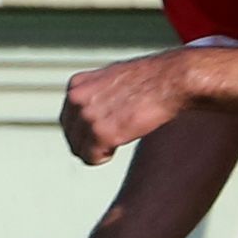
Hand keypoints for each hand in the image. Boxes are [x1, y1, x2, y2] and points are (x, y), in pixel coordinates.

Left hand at [60, 50, 198, 165]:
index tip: (99, 134)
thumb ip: (96, 94)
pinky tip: (116, 148)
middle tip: (106, 144)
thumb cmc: (148, 80)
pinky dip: (102, 157)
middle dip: (87, 143)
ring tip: (114, 144)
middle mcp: (76, 99)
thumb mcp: (111, 79)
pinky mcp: (101, 134)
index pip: (68, 119)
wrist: (169, 81)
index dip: (84, 130)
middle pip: (71, 136)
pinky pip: (91, 157)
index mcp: (76, 84)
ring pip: (79, 149)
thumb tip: (96, 110)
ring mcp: (88, 117)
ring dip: (96, 151)